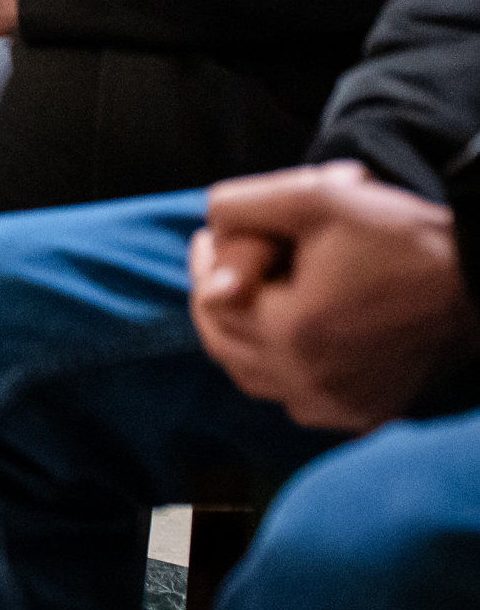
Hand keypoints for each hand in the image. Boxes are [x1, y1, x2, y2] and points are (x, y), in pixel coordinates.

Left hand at [189, 162, 479, 431]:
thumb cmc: (404, 236)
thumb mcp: (316, 196)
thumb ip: (242, 208)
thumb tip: (209, 235)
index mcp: (292, 331)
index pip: (210, 302)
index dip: (206, 263)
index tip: (212, 234)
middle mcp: (310, 381)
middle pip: (223, 345)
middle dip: (215, 299)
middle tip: (222, 260)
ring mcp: (339, 405)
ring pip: (253, 378)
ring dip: (239, 338)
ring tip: (249, 294)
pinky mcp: (366, 413)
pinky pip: (297, 400)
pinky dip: (279, 371)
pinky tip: (289, 336)